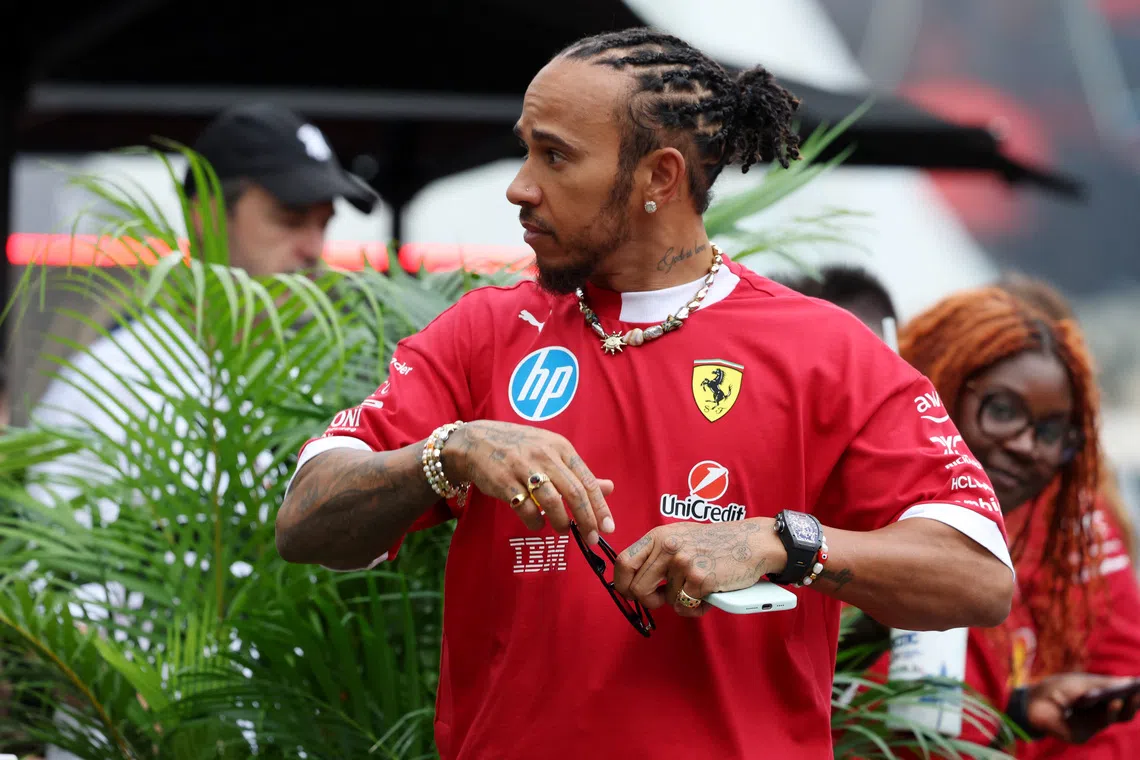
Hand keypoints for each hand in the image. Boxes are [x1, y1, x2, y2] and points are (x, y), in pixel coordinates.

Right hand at [442, 420, 614, 543]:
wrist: (476, 441)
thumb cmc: (520, 448)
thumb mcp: (551, 451)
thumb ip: (578, 472)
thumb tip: (609, 488)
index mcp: (561, 447)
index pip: (587, 481)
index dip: (600, 507)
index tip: (608, 527)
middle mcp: (545, 455)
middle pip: (574, 492)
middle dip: (587, 519)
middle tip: (592, 538)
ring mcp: (523, 467)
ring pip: (551, 501)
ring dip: (561, 521)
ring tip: (564, 530)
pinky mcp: (504, 481)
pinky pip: (525, 507)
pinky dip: (535, 521)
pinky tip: (537, 524)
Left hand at [612, 519, 785, 617]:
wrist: (749, 543)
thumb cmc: (714, 544)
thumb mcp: (678, 537)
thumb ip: (656, 555)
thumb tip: (632, 581)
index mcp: (658, 536)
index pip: (623, 562)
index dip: (621, 583)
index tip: (629, 592)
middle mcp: (667, 548)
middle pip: (637, 588)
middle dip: (648, 601)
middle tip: (662, 599)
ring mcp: (683, 563)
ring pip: (666, 601)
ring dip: (681, 602)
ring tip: (697, 589)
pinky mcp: (700, 579)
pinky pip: (686, 607)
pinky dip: (697, 608)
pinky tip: (708, 595)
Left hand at [1026, 673, 1139, 742]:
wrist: (1030, 701)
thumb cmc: (1056, 689)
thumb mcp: (1082, 682)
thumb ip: (1105, 684)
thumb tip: (1131, 681)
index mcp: (1102, 703)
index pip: (1125, 700)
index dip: (1135, 695)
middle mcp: (1100, 716)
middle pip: (1123, 713)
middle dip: (1133, 703)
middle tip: (1138, 692)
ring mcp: (1092, 727)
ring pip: (1113, 719)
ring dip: (1120, 708)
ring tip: (1124, 696)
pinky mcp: (1081, 735)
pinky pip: (1096, 724)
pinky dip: (1104, 712)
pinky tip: (1109, 700)